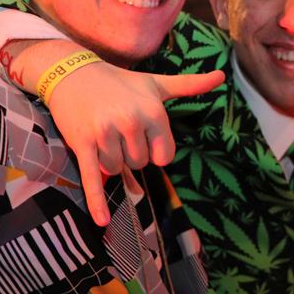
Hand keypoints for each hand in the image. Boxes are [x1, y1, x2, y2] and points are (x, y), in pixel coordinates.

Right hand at [48, 62, 223, 225]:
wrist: (72, 73)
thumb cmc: (120, 82)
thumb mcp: (156, 83)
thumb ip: (189, 85)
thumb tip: (221, 76)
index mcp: (154, 112)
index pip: (164, 157)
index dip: (153, 152)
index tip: (142, 136)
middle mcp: (131, 122)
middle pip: (139, 164)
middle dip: (130, 153)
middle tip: (118, 130)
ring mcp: (106, 134)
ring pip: (117, 171)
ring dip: (110, 161)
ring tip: (103, 135)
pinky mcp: (82, 144)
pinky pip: (93, 179)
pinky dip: (97, 202)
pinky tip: (102, 221)